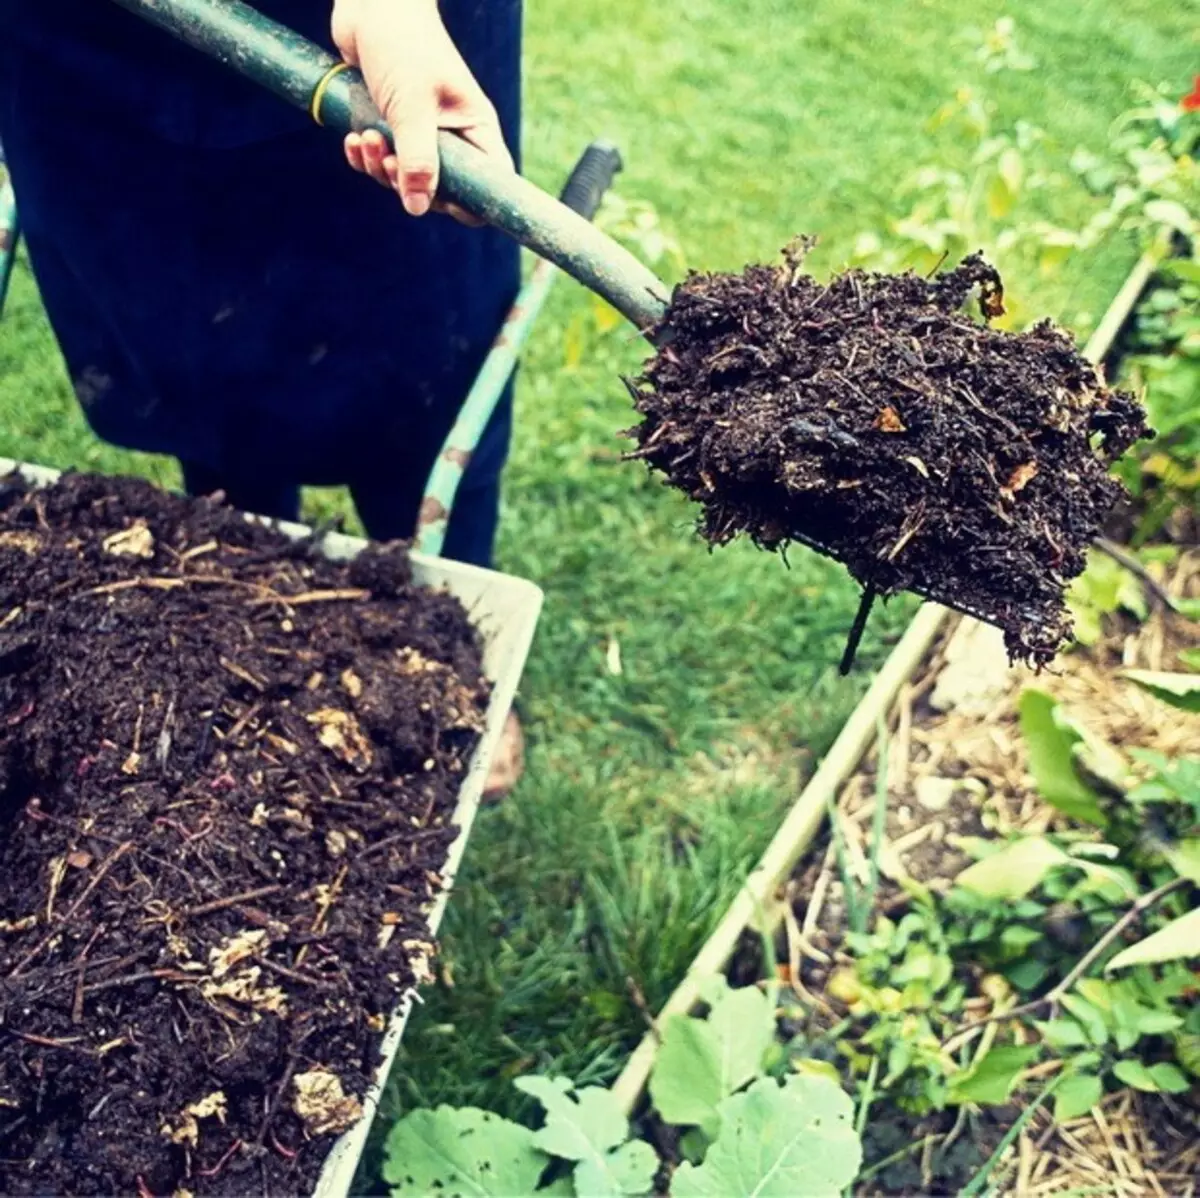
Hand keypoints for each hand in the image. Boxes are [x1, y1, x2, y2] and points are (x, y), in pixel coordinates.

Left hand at [331, 0, 513, 219]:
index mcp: (474, 128)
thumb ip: (417, 159)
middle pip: (442, 190)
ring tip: (366, 139)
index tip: (436, 201)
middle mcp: (453, 134)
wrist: (370, 3)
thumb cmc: (401, 45)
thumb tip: (417, 207)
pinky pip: (382, 160)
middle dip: (409, 184)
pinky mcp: (392, 124)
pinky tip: (353, 139)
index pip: (489, 183)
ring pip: (406, 178)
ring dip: (380, 168)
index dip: (468, 203)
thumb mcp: (411, 106)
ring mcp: (422, 131)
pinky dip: (366, 156)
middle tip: (388, 161)